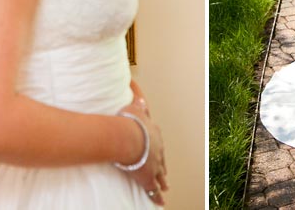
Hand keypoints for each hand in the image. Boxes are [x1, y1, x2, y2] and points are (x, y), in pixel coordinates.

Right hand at [119, 88, 168, 204]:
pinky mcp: (148, 178)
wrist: (128, 137)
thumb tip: (139, 96)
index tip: (159, 151)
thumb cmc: (129, 122)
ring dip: (163, 182)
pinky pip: (154, 190)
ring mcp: (154, 165)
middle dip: (163, 167)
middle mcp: (158, 150)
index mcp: (154, 134)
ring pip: (161, 176)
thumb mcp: (134, 109)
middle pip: (162, 161)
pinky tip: (161, 202)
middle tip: (166, 174)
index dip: (158, 148)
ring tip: (166, 187)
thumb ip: (138, 104)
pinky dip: (158, 197)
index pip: (158, 142)